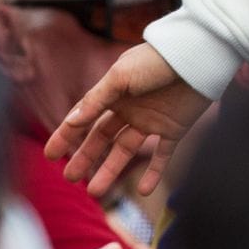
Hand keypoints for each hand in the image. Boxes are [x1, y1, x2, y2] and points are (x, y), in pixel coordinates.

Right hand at [46, 43, 209, 197]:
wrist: (199, 56)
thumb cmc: (158, 60)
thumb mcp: (121, 77)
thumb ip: (96, 100)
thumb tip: (70, 121)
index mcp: (115, 93)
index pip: (85, 118)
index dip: (67, 135)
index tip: (50, 155)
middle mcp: (131, 108)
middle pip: (102, 137)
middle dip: (86, 157)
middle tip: (70, 177)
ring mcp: (152, 120)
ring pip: (126, 150)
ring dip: (111, 170)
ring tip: (95, 191)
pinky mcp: (175, 128)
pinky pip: (162, 155)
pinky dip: (154, 173)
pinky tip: (145, 191)